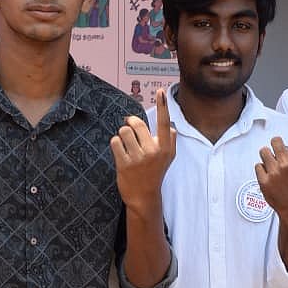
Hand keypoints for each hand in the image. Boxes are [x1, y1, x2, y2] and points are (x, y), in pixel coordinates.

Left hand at [111, 89, 175, 212]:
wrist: (143, 197)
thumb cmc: (155, 174)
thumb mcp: (167, 159)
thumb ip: (170, 141)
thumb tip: (171, 126)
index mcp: (165, 148)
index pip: (164, 122)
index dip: (162, 105)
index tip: (160, 91)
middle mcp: (153, 151)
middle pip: (136, 123)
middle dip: (130, 124)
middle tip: (130, 129)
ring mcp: (138, 158)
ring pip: (123, 131)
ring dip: (122, 136)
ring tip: (127, 146)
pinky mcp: (124, 163)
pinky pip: (115, 142)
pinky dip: (116, 144)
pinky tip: (121, 153)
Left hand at [254, 104, 287, 218]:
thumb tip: (277, 145)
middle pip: (274, 140)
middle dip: (274, 147)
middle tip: (278, 160)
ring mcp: (275, 171)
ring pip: (263, 152)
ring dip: (266, 158)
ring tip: (274, 171)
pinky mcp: (264, 180)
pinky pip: (257, 166)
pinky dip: (261, 171)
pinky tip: (269, 180)